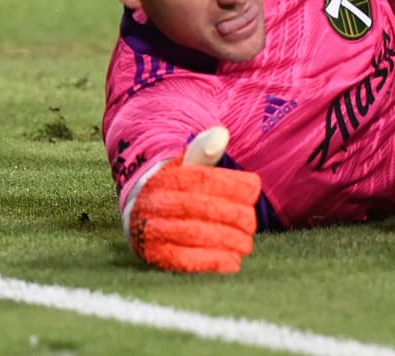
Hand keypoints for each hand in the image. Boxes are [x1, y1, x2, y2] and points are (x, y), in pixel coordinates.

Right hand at [124, 127, 261, 273]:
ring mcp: (148, 229)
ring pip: (192, 233)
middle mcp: (152, 201)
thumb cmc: (176, 188)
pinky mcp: (152, 255)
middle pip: (198, 206)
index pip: (200, 178)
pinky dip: (211, 261)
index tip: (254, 190)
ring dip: (226, 239)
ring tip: (247, 243)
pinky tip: (233, 262)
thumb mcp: (186, 165)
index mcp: (163, 177)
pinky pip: (183, 260)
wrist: (140, 214)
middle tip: (252, 223)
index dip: (230, 184)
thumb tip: (221, 133)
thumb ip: (205, 150)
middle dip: (231, 214)